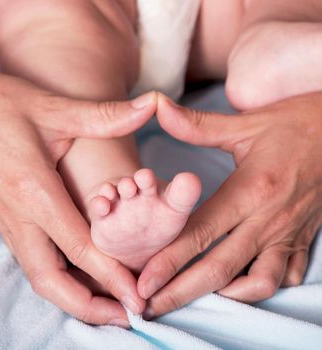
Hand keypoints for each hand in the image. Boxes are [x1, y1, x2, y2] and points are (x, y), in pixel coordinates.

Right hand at [0, 35, 156, 325]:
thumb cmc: (0, 103)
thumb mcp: (53, 107)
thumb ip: (105, 115)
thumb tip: (152, 105)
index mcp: (32, 188)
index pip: (77, 246)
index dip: (111, 276)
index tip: (138, 300)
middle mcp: (16, 214)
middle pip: (51, 279)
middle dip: (88, 307)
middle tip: (126, 316)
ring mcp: (4, 220)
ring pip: (38, 275)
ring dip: (72, 297)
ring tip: (108, 306)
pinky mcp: (1, 219)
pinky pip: (30, 260)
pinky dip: (57, 278)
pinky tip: (79, 276)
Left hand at [138, 93, 321, 317]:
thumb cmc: (293, 124)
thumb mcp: (245, 123)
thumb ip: (196, 124)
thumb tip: (155, 107)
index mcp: (250, 190)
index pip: (201, 234)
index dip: (169, 261)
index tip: (143, 281)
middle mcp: (269, 218)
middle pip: (220, 268)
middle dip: (182, 292)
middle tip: (150, 307)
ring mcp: (289, 233)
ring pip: (259, 282)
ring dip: (225, 296)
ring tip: (192, 298)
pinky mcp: (304, 238)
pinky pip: (285, 276)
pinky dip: (259, 286)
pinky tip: (237, 286)